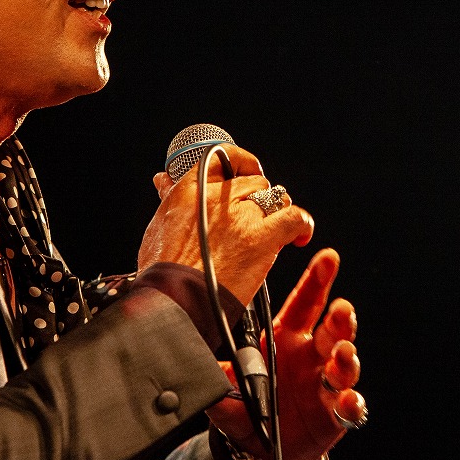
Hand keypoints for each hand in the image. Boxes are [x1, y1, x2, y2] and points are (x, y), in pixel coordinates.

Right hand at [140, 144, 313, 303]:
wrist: (174, 301)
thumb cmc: (163, 271)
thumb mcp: (158, 225)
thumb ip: (170, 199)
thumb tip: (163, 180)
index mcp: (190, 190)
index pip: (221, 158)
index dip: (239, 163)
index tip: (245, 173)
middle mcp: (218, 197)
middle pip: (252, 182)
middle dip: (257, 198)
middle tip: (255, 219)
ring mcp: (242, 215)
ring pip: (274, 197)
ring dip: (277, 211)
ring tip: (275, 229)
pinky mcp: (262, 237)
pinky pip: (294, 217)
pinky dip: (301, 224)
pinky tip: (300, 235)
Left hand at [207, 248, 365, 459]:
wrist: (257, 447)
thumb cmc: (246, 403)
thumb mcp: (226, 387)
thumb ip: (215, 377)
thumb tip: (192, 365)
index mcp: (287, 336)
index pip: (305, 301)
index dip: (317, 279)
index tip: (328, 258)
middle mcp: (311, 354)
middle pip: (332, 328)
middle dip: (340, 317)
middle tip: (340, 309)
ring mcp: (325, 382)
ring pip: (344, 363)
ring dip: (347, 357)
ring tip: (343, 353)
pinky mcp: (335, 413)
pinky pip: (349, 407)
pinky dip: (351, 404)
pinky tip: (347, 402)